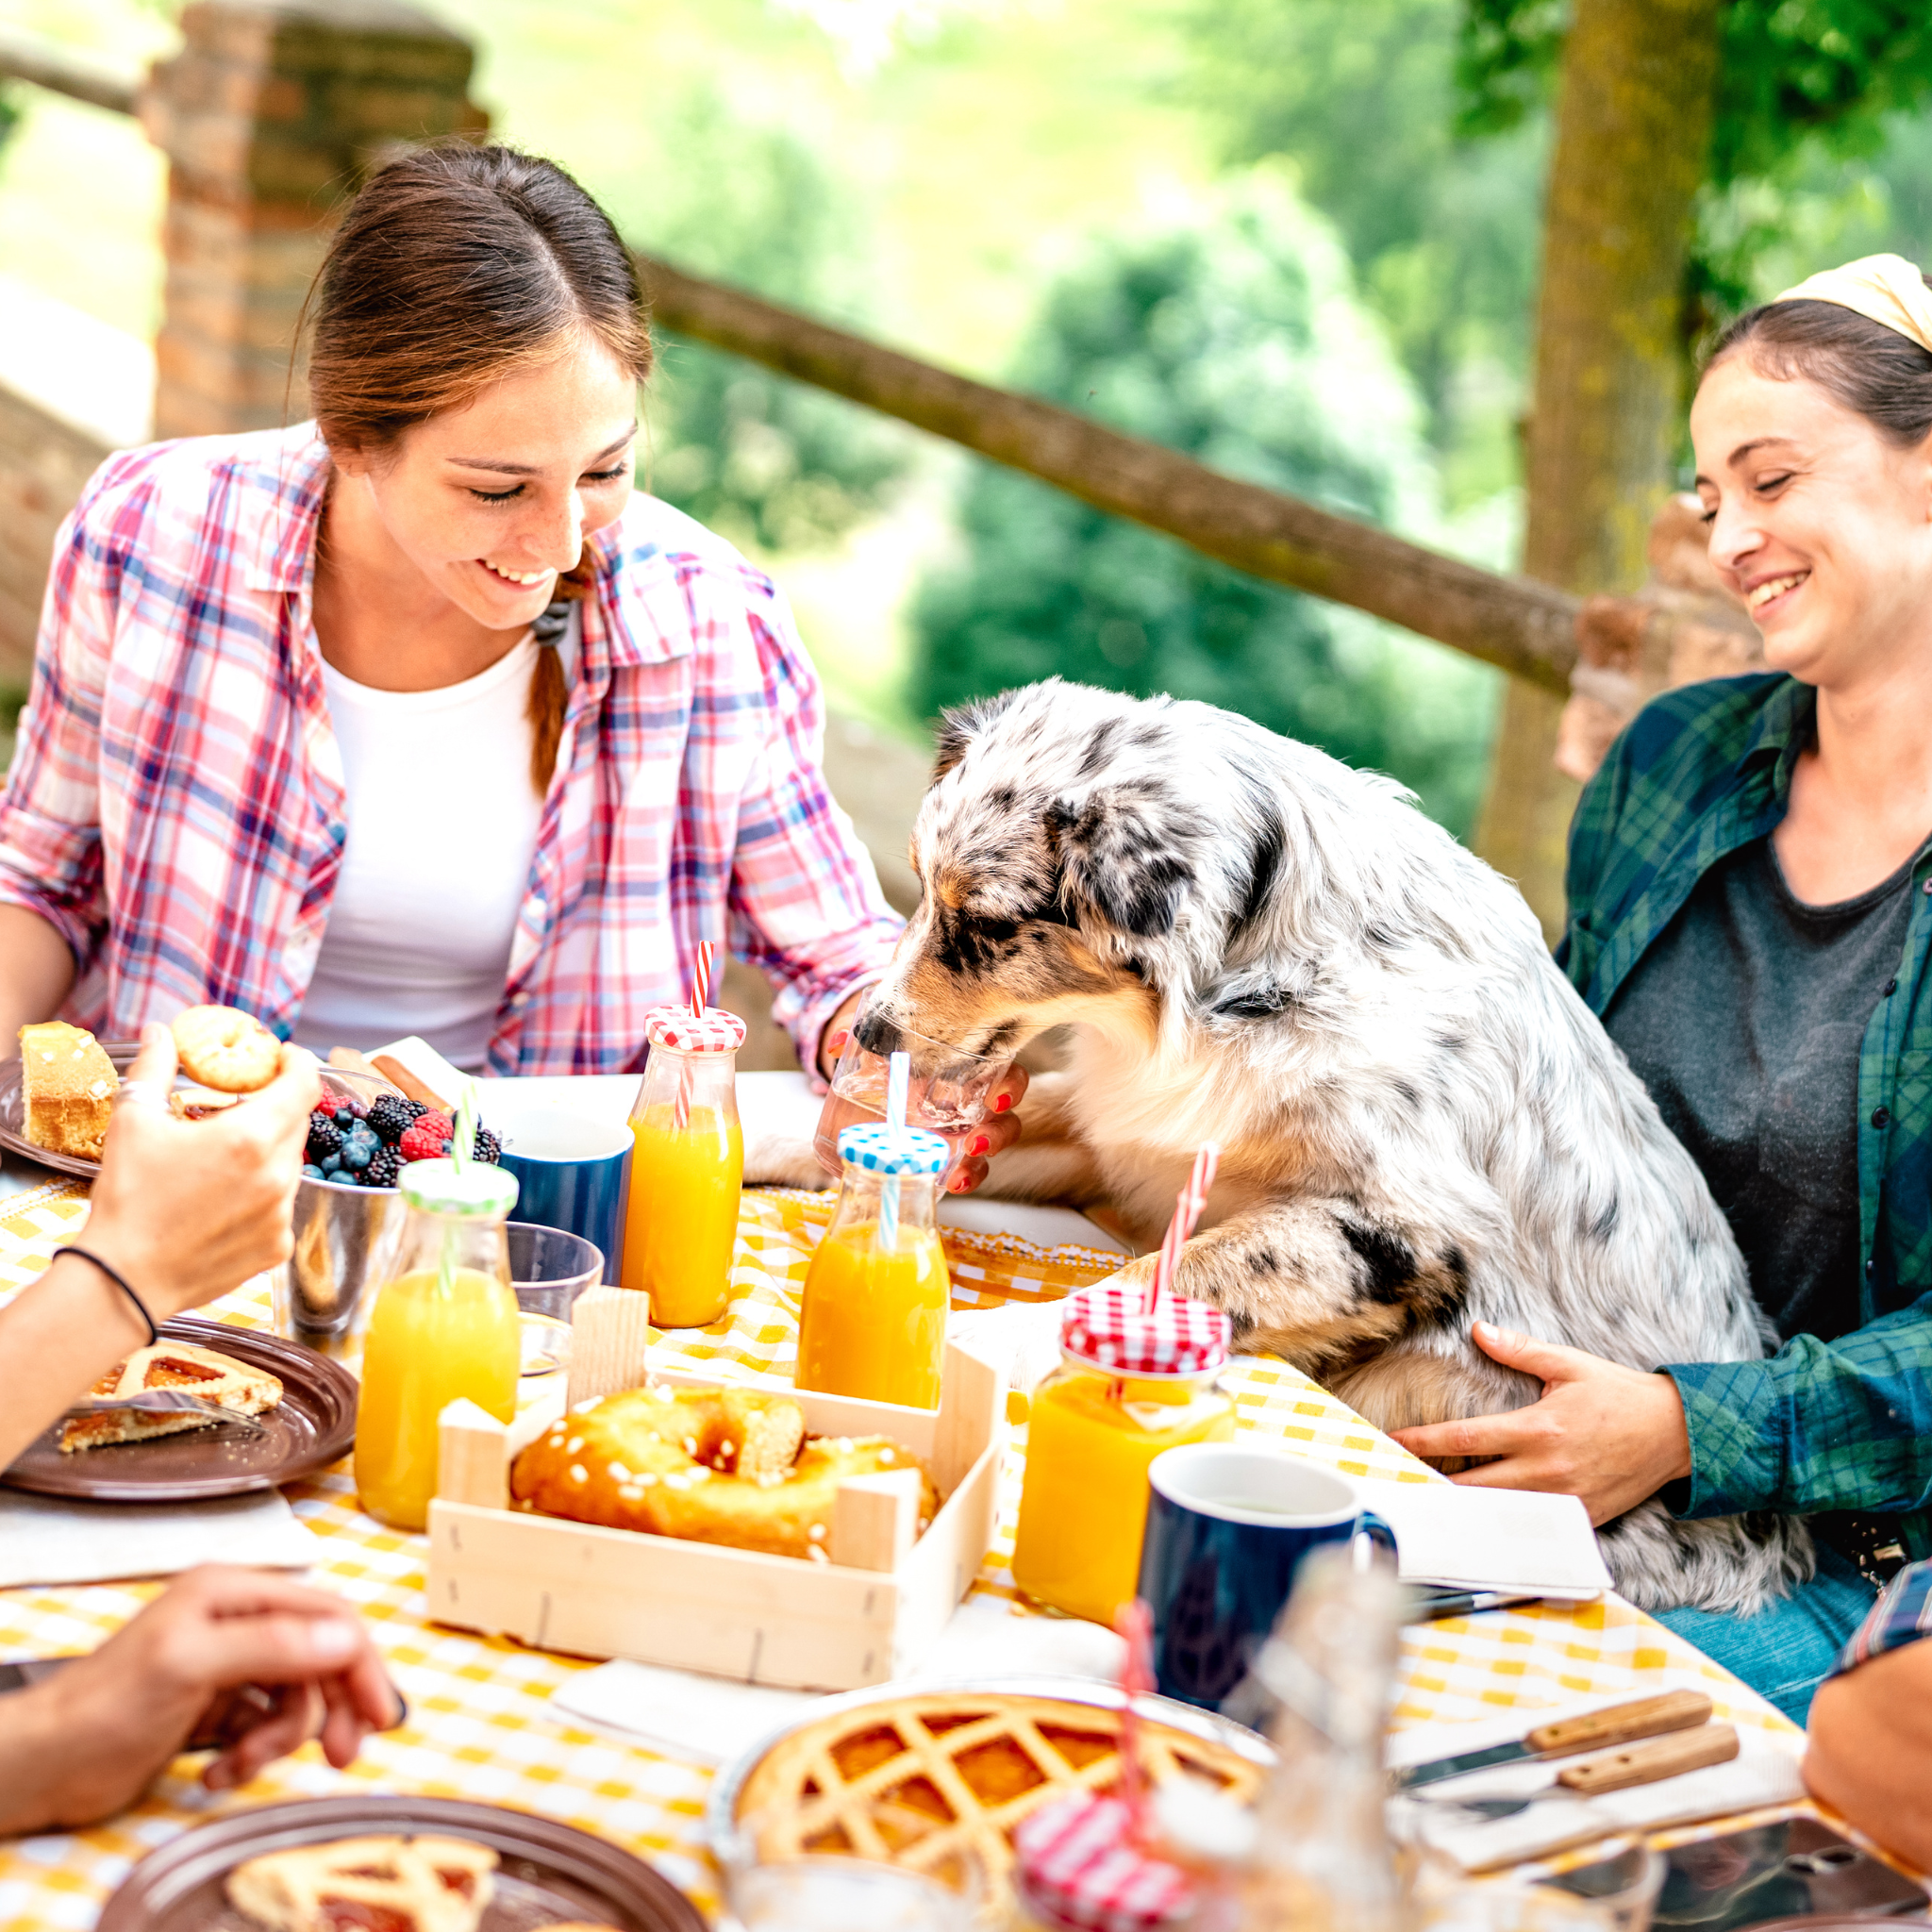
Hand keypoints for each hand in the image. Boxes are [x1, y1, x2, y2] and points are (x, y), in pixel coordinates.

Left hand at [0, 1566, 398, 1832]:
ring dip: (277, 1741)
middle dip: (329, 1709)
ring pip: (293, 1699)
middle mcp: (237, 1620)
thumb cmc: (104, 1707)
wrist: (45, 1768)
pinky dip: (250, 1755)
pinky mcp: (214, 1708)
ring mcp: (226, 1665)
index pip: (327, 1614)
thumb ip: (271, 1645)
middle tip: (343, 1755)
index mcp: (234, 1592)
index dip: (360, 1662)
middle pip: (318, 1659)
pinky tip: (218, 1772)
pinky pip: (263, 1727)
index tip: (379, 1713)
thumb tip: (345, 1639)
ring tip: (242, 1767)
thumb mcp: (191, 1665)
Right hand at [84, 1024, 320, 1320]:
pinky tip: (222, 1200)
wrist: (122, 1280)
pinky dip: (262, 1194)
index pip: (304, 1085)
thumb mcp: (134, 1122)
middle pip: (297, 1123)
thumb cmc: (128, 1200)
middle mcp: (277, 1175)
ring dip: (267, 1153)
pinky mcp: (278, 1246)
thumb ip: (155, 1068)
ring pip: (290, 1165)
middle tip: (242, 1105)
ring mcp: (282, 1214)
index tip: (285, 1057)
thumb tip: (161, 1033)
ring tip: (222, 1160)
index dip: (299, 1063)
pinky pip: (282, 1206)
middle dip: (276, 1107)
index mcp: (250, 1137)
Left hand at [813, 1017, 1028, 1195]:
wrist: (871, 1083)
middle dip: (998, 1133)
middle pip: (1005, 1118)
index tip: (997, 1099)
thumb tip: (837, 1044)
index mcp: (969, 1068)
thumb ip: (861, 1036)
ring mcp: (964, 1131)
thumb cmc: (893, 1053)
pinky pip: (966, 1170)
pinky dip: (963, 1178)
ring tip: (959, 1174)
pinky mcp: (948, 1155)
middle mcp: (974, 1101)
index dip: (1010, 1087)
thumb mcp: (880, 1041)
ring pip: (988, 1149)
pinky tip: (949, 1183)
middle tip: (975, 1140)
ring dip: (979, 1164)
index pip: (1006, 1074)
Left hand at [1388, 1321, 1691, 1525]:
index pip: (1465, 1439)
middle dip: (1432, 1485)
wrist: (1678, 1434)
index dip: (1423, 1442)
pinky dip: (1503, 1525)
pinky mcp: (1582, 1518)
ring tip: (1425, 1504)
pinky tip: (1478, 1523)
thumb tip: (1478, 1330)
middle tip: (1396, 1481)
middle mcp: (1546, 1470)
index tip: (1391, 1441)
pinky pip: (1533, 1526)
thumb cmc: (1619, 1395)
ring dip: (1463, 1509)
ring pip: (1498, 1513)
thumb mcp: (1569, 1365)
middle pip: (1472, 1486)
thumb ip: (1520, 1351)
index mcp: (1536, 1429)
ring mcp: (1564, 1499)